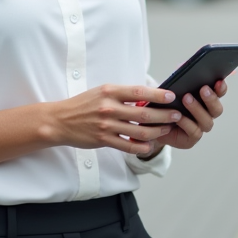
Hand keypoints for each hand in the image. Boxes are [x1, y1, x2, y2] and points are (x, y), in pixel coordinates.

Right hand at [47, 84, 180, 156]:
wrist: (60, 121)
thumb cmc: (83, 105)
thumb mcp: (101, 92)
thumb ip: (122, 94)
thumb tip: (147, 95)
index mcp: (110, 91)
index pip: (139, 91)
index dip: (158, 94)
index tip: (172, 96)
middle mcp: (109, 107)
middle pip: (144, 113)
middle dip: (165, 115)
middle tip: (177, 115)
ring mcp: (107, 125)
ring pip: (140, 131)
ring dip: (157, 131)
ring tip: (166, 130)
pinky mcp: (104, 140)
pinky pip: (128, 145)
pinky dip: (141, 147)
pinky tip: (150, 145)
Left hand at [139, 80, 227, 157]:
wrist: (153, 124)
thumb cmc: (165, 104)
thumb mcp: (171, 88)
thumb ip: (180, 79)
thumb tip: (183, 67)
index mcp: (206, 100)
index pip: (219, 93)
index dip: (221, 88)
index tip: (218, 81)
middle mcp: (207, 114)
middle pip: (217, 109)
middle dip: (211, 99)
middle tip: (203, 89)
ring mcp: (200, 127)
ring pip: (207, 121)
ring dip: (197, 109)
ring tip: (186, 98)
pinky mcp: (191, 138)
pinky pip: (194, 131)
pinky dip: (186, 122)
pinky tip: (179, 115)